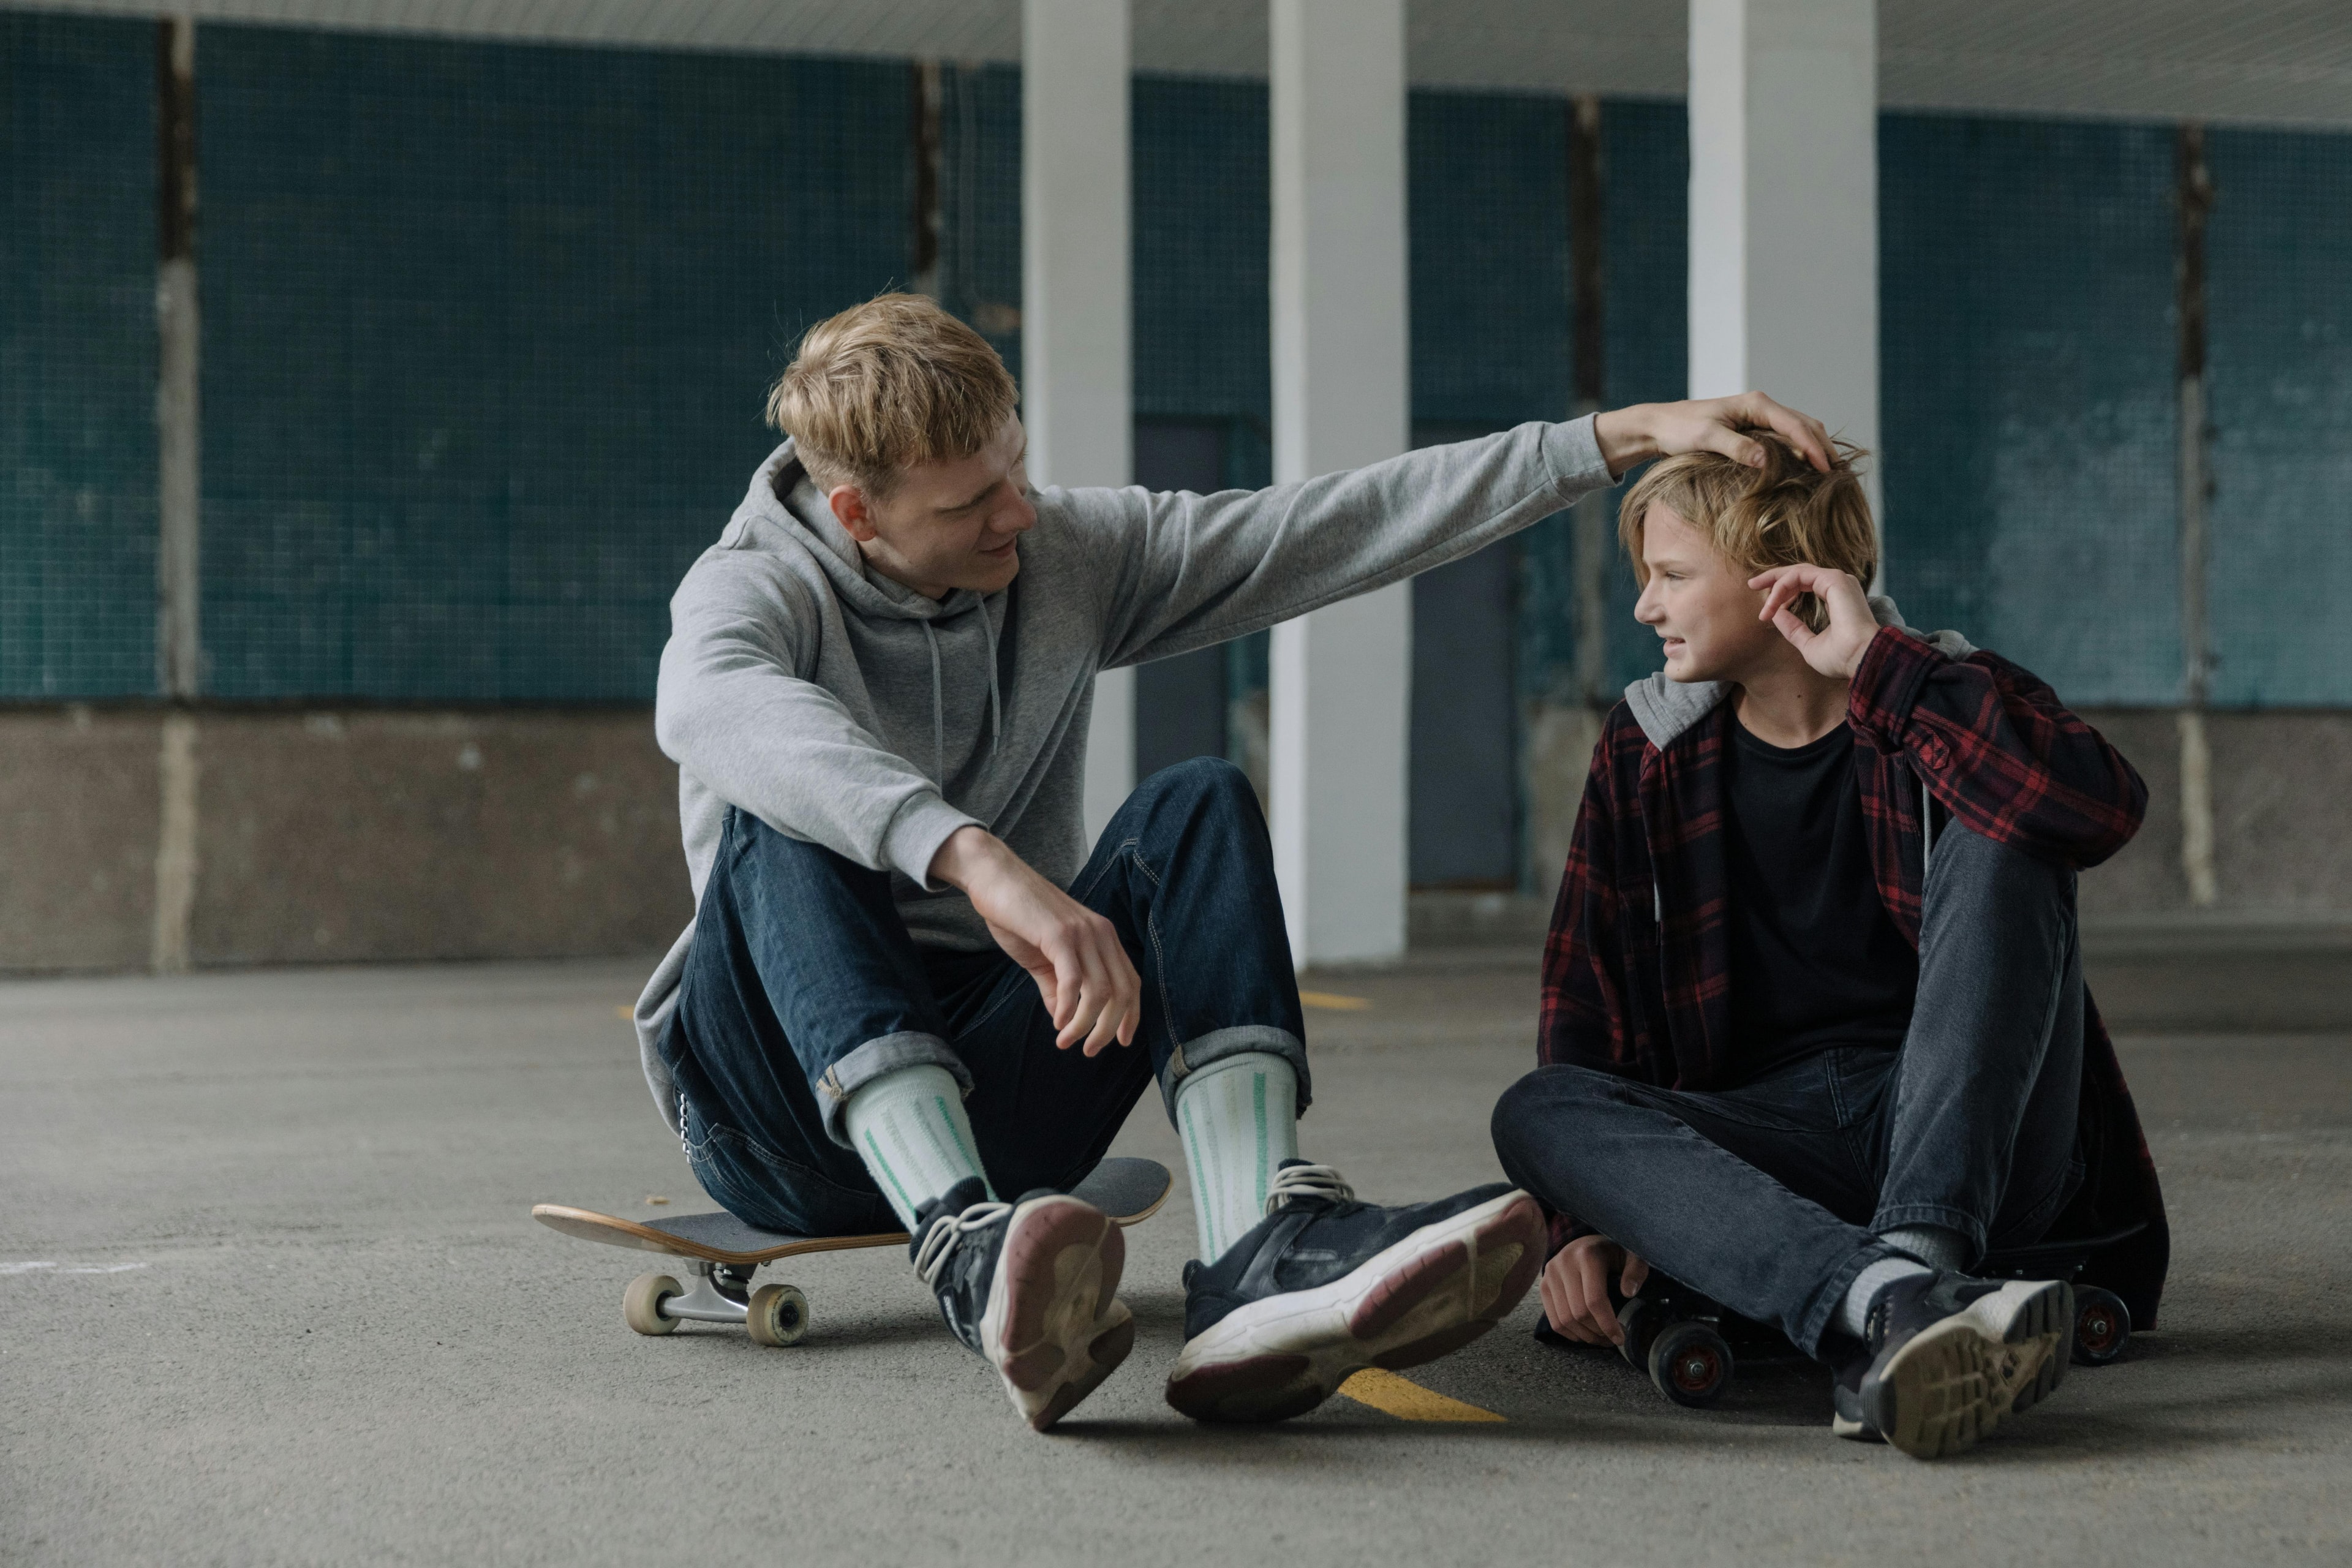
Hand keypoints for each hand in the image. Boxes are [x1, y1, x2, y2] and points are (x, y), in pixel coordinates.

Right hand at [928, 827, 1140, 1053]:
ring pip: (1100, 991)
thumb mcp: (1043, 957)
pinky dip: (1069, 1008)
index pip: (1131, 982)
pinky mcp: (1058, 934)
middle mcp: (1100, 933)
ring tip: (1067, 1041)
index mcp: (1103, 936)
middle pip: (1121, 992)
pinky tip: (1057, 1021)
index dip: (1131, 1015)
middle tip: (1088, 1050)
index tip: (1121, 1041)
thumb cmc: (1017, 915)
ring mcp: (1081, 932)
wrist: (994, 877)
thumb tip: (1065, 1019)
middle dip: (1108, 1029)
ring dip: (1085, 1024)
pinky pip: (1073, 980)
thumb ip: (1056, 987)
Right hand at [1539, 1234, 1650, 1345]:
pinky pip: (1553, 1319)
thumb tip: (1628, 1293)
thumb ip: (1636, 1270)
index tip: (1620, 1338)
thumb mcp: (1632, 1255)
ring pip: (1564, 1319)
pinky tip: (1585, 1334)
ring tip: (1600, 1338)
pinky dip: (1570, 1333)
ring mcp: (1550, 1275)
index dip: (1608, 1324)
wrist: (1586, 1243)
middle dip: (1597, 1332)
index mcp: (1587, 1256)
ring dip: (1584, 1336)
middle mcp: (1564, 1264)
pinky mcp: (1543, 1285)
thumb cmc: (1613, 1252)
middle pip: (1578, 1313)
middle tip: (1612, 1339)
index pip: (1594, 1300)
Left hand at [1592, 392, 1832, 479]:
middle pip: (1805, 424)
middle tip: (1838, 473)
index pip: (1794, 425)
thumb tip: (1765, 459)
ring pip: (1798, 430)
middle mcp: (1762, 407)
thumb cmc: (1680, 429)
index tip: (1825, 469)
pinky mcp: (1754, 429)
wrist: (1660, 425)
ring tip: (1830, 472)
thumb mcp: (1706, 438)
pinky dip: (1801, 450)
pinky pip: (1786, 438)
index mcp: (1756, 404)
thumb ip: (1736, 447)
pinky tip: (1806, 468)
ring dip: (1815, 448)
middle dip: (1823, 446)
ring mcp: (1759, 417)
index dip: (1813, 447)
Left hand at [1749, 563, 1878, 678]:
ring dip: (1775, 585)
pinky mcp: (1834, 579)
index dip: (1782, 593)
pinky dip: (1782, 587)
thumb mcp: (1808, 644)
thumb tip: (1776, 614)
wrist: (1861, 660)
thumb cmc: (1842, 657)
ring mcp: (1838, 580)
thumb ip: (1793, 629)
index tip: (1765, 610)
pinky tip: (1773, 604)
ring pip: (1797, 572)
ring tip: (1761, 602)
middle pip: (1799, 573)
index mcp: (1836, 598)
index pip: (1804, 584)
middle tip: (1752, 584)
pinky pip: (1799, 576)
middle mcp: (1838, 586)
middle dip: (1774, 578)